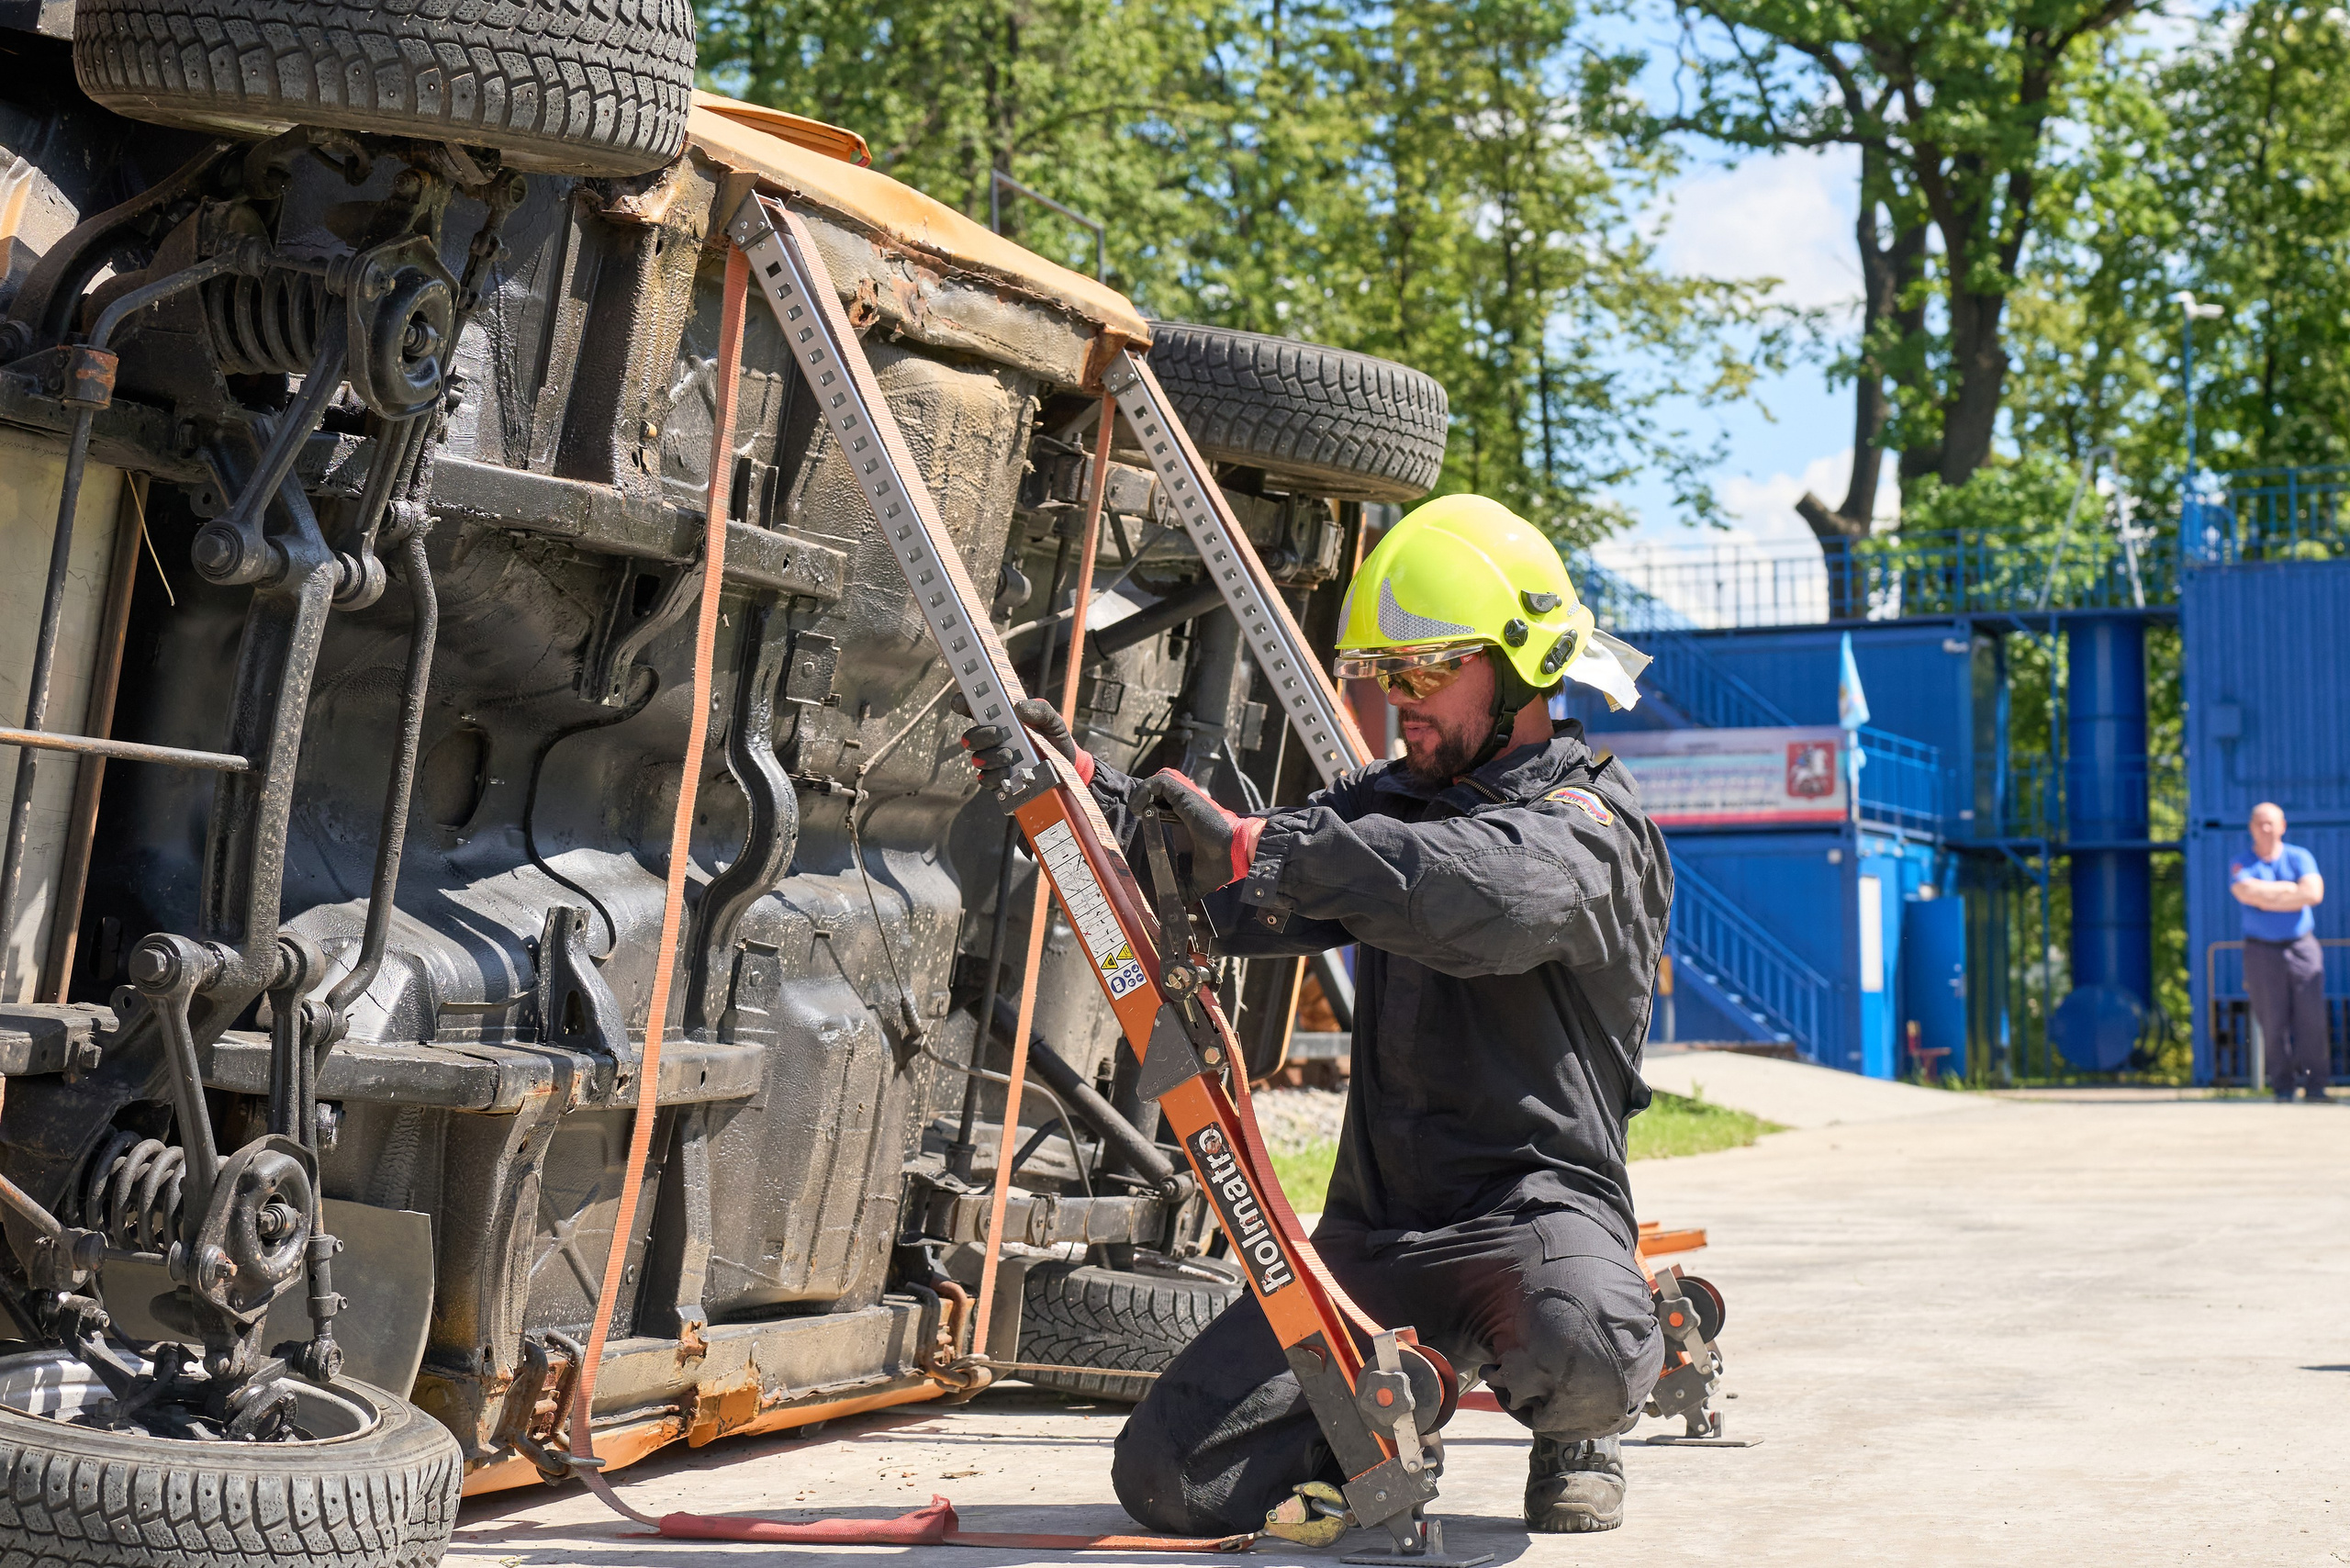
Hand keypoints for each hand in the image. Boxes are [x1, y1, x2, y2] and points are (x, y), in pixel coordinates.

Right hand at [960, 696, 1088, 792]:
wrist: (1066, 767)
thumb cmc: (1054, 738)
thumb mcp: (1052, 720)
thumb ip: (1040, 709)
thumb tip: (1019, 707)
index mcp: (1000, 718)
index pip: (973, 708)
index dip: (962, 703)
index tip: (963, 702)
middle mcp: (992, 739)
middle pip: (971, 736)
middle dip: (981, 734)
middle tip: (998, 734)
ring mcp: (993, 760)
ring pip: (977, 758)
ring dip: (991, 757)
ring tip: (1009, 756)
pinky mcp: (998, 780)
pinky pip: (987, 779)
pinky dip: (996, 776)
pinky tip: (1008, 773)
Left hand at [1132, 770, 1263, 900]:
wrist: (1237, 854)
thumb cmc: (1224, 863)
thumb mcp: (1198, 879)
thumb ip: (1184, 889)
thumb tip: (1171, 903)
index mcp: (1190, 819)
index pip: (1166, 801)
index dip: (1150, 805)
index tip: (1142, 820)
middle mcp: (1188, 805)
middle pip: (1161, 787)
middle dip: (1145, 795)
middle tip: (1139, 814)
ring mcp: (1187, 798)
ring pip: (1159, 780)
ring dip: (1143, 792)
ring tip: (1137, 810)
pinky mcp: (1185, 795)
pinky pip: (1160, 782)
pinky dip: (1145, 791)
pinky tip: (1141, 809)